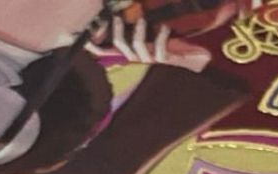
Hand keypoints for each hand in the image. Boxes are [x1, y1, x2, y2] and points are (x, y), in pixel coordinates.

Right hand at [89, 16, 210, 71]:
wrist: (192, 54)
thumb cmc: (169, 38)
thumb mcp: (149, 26)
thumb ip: (134, 18)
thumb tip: (123, 8)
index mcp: (130, 47)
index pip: (107, 48)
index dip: (95, 44)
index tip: (85, 36)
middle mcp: (137, 54)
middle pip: (120, 45)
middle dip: (118, 31)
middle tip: (118, 17)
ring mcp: (150, 58)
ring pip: (136, 46)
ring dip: (138, 31)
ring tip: (142, 19)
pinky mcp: (164, 60)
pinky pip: (158, 51)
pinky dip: (161, 37)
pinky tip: (165, 29)